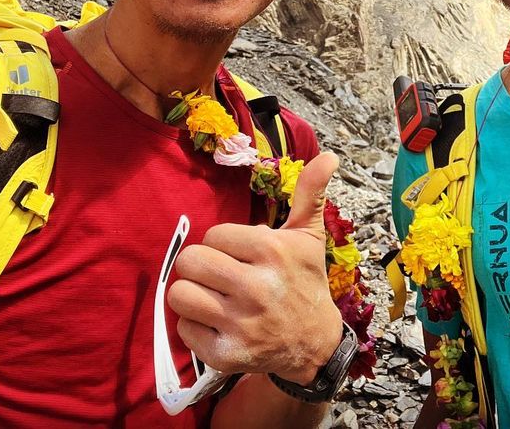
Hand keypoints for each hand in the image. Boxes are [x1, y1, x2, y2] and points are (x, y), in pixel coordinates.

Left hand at [168, 151, 343, 383]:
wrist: (315, 342)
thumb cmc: (306, 282)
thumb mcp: (309, 237)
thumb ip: (311, 193)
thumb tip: (329, 155)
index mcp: (272, 252)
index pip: (214, 234)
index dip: (223, 243)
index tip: (241, 255)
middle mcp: (256, 287)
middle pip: (190, 261)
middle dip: (202, 266)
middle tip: (220, 274)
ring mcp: (240, 324)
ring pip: (180, 295)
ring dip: (193, 294)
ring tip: (214, 296)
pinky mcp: (226, 355)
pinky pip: (184, 329)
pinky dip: (195, 326)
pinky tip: (217, 323)